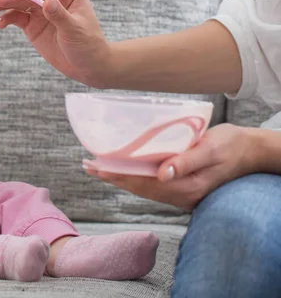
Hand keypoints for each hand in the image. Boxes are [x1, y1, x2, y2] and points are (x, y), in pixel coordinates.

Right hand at [0, 0, 111, 86]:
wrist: (89, 66)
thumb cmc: (88, 44)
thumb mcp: (74, 30)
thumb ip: (59, 15)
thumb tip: (47, 1)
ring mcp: (41, 11)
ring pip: (19, 3)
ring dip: (5, 5)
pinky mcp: (34, 24)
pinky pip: (17, 17)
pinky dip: (7, 18)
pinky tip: (1, 23)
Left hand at [84, 124, 255, 210]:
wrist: (252, 151)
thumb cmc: (231, 146)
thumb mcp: (209, 150)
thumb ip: (186, 162)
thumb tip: (163, 174)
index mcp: (186, 187)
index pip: (142, 182)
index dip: (117, 174)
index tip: (96, 166)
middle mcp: (181, 194)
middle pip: (139, 187)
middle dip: (112, 177)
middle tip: (88, 166)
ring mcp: (182, 192)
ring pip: (144, 187)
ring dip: (120, 178)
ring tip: (99, 167)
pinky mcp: (183, 185)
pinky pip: (153, 184)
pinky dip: (135, 177)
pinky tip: (125, 169)